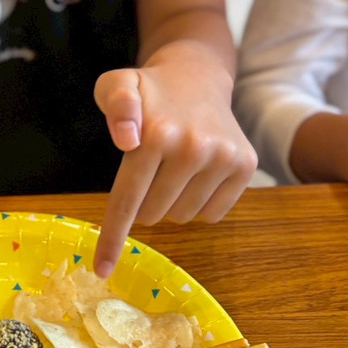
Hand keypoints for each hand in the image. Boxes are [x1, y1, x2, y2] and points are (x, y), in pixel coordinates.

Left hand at [92, 49, 256, 277]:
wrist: (196, 77)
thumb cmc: (148, 90)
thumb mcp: (117, 85)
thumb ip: (115, 106)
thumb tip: (126, 139)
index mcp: (156, 133)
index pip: (128, 199)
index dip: (113, 239)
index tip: (102, 270)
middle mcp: (193, 147)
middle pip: (153, 214)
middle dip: (141, 203)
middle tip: (145, 171)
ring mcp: (224, 157)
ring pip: (183, 217)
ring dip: (170, 203)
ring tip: (170, 166)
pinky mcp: (245, 166)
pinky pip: (213, 214)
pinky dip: (198, 204)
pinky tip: (194, 173)